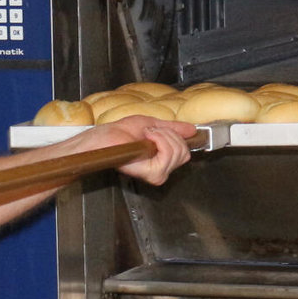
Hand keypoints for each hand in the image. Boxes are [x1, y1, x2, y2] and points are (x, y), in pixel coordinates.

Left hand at [78, 116, 194, 185]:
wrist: (105, 138)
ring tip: (146, 135)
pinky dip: (159, 139)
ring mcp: (157, 174)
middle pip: (184, 153)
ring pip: (177, 152)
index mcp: (162, 162)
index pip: (185, 152)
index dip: (177, 137)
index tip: (160, 129)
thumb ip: (174, 129)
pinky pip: (168, 153)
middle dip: (169, 134)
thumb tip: (192, 130)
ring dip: (162, 135)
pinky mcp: (152, 173)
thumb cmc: (120, 133)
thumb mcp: (153, 125)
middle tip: (150, 132)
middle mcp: (161, 171)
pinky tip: (146, 138)